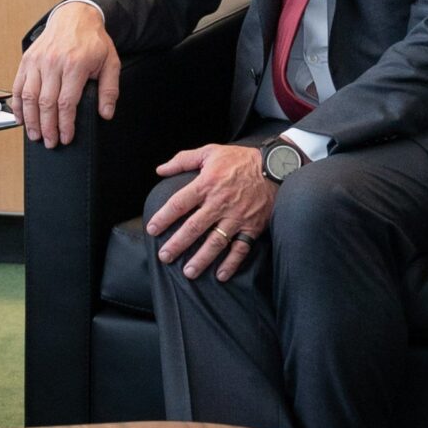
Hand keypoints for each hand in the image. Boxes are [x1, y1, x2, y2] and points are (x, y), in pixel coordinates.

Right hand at [13, 1, 120, 147]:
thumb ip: (109, 90)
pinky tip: (21, 118)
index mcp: (75, 64)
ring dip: (30, 120)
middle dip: (47, 127)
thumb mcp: (110, 63)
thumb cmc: (92, 41)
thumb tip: (106, 113)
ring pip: (29, 97)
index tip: (66, 138)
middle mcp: (53, 62)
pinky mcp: (27, 60)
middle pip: (46, 103)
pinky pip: (18, 85)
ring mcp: (37, 60)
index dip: (65, 124)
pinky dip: (17, 105)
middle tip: (50, 142)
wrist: (75, 16)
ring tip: (35, 135)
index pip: (66, 102)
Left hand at [144, 144, 274, 281]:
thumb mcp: (209, 152)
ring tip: (188, 272)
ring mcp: (237, 217)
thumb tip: (160, 170)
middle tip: (164, 257)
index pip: (179, 204)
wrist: (275, 166)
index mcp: (206, 184)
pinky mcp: (252, 227)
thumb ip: (183, 160)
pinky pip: (241, 248)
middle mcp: (220, 203)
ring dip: (202, 259)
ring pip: (216, 242)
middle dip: (177, 244)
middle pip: (194, 227)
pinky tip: (221, 275)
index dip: (163, 218)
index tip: (152, 230)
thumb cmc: (240, 159)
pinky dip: (232, 263)